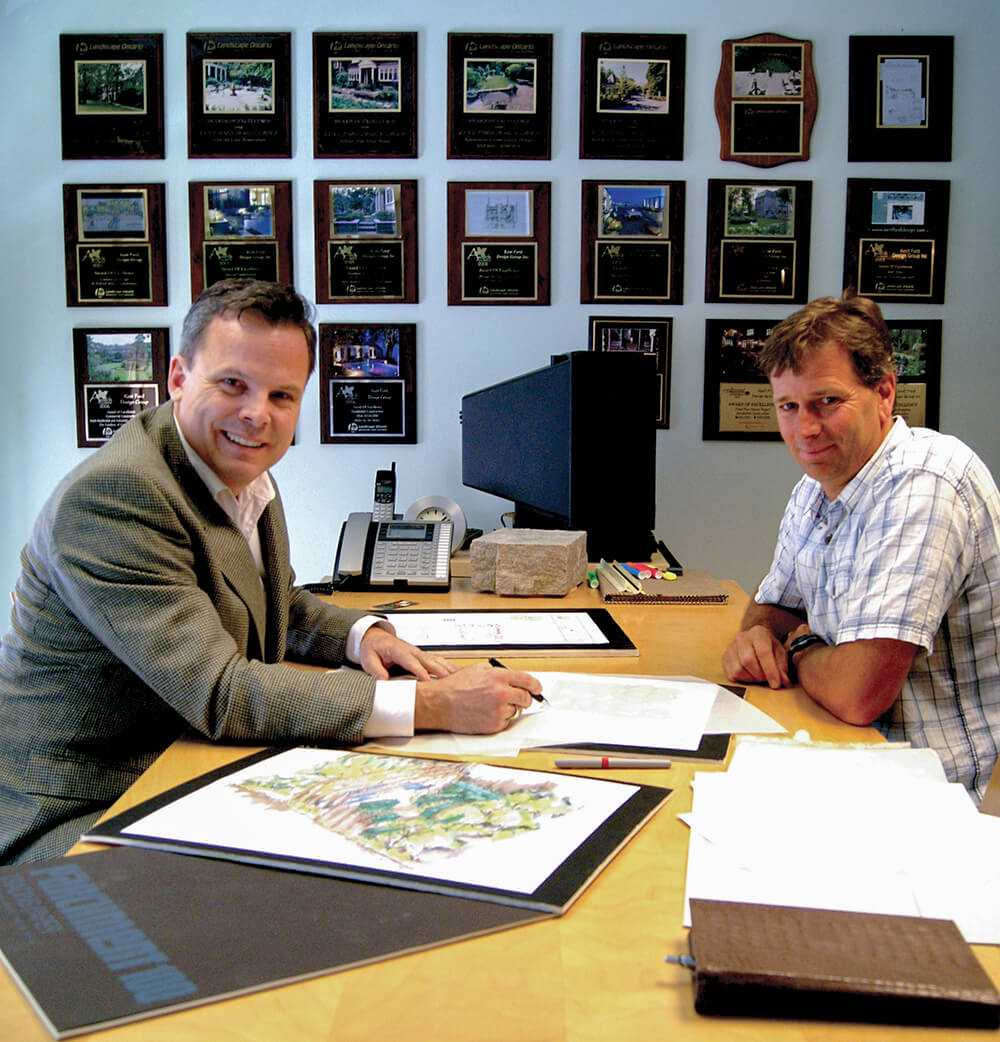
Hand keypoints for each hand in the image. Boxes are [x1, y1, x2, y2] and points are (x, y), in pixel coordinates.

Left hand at [358, 625, 457, 681]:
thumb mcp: (368, 659)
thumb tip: (383, 681)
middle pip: (427, 660)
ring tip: (457, 677)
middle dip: (439, 670)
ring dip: (446, 667)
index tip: (427, 680)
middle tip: (449, 681)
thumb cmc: (373, 647)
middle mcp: (410, 650)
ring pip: (435, 659)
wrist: (374, 636)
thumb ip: (376, 670)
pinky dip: (446, 665)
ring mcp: (417, 652)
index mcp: (398, 650)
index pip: (410, 661)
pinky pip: (436, 660)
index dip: (420, 670)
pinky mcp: (421, 655)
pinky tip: (455, 672)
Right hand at [413, 663, 542, 733]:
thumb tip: (514, 678)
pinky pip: (506, 723)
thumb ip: (498, 672)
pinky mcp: (494, 725)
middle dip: (523, 699)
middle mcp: (501, 693)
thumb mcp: (478, 669)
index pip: (528, 681)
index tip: (537, 689)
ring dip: (508, 709)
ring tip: (489, 705)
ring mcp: (499, 710)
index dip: (535, 686)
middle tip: (517, 699)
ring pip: (515, 711)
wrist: (440, 703)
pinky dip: (499, 719)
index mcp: (499, 677)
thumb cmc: (455, 687)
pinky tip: (485, 714)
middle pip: (526, 698)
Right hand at [722, 624, 790, 688]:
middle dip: (760, 675)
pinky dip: (743, 679)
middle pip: (748, 660)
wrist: (754, 640)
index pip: (763, 652)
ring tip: (759, 675)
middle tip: (767, 679)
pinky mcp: (724, 658)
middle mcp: (741, 637)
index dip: (770, 670)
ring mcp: (731, 647)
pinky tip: (750, 674)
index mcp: (758, 632)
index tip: (776, 684)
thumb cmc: (768, 647)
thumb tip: (783, 681)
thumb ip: (782, 667)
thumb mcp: (780, 653)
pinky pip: (732, 674)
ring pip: (739, 669)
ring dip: (752, 678)